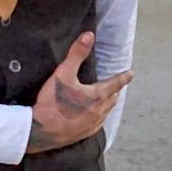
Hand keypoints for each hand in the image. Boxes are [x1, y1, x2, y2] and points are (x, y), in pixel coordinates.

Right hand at [27, 32, 131, 154]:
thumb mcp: (63, 74)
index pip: (115, 84)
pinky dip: (100, 116)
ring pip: (106, 112)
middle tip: (115, 85)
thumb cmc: (52, 102)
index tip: (131, 74)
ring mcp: (92, 125)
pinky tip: (94, 117)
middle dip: (115, 90)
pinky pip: (98, 124)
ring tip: (106, 99)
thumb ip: (76, 54)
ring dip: (108, 104)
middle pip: (112, 99)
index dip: (123, 78)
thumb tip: (89, 35)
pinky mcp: (83, 134)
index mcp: (97, 96)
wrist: (40, 131)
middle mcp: (98, 112)